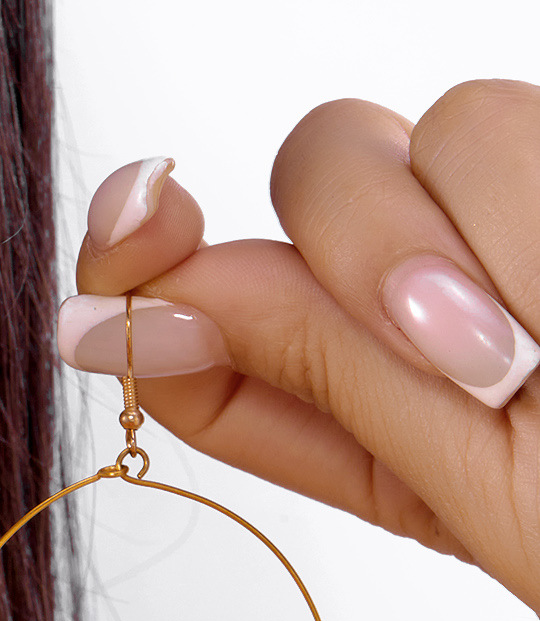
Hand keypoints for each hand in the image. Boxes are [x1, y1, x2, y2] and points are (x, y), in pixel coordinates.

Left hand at [59, 81, 539, 612]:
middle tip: (486, 351)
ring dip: (497, 221)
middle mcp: (418, 311)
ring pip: (445, 126)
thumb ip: (321, 374)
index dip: (148, 268)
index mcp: (356, 417)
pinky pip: (514, 117)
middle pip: (316, 177)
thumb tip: (143, 307)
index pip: (202, 323)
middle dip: (379, 243)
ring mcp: (503, 233)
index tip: (137, 226)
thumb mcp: (473, 484)